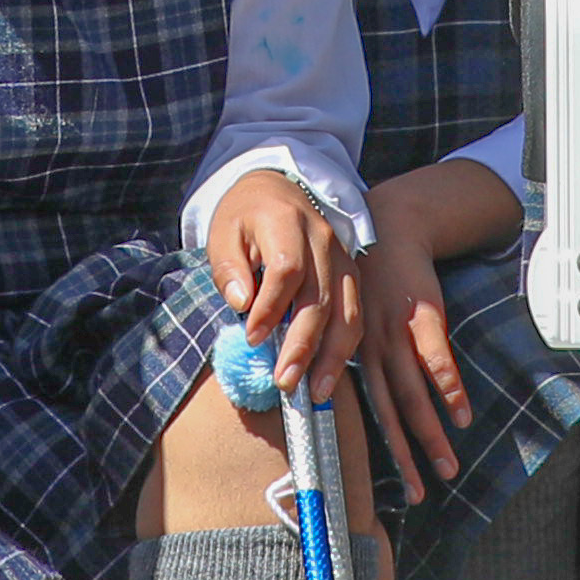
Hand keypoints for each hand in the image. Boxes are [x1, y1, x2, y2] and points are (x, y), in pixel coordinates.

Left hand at [206, 166, 361, 398]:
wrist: (279, 188)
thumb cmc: (245, 216)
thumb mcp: (223, 231)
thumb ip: (228, 266)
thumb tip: (239, 302)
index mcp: (287, 222)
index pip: (286, 269)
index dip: (271, 307)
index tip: (251, 337)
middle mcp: (323, 240)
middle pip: (319, 297)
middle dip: (303, 344)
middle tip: (284, 380)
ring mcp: (342, 258)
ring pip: (346, 311)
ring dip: (332, 355)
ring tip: (314, 391)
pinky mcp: (351, 274)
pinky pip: (356, 315)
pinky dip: (345, 348)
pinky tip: (329, 375)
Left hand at [347, 163, 508, 508]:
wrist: (388, 229)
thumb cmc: (362, 278)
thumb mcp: (340, 315)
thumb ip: (342, 353)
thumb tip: (329, 390)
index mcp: (352, 352)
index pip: (362, 409)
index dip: (373, 445)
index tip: (380, 482)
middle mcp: (372, 350)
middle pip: (390, 412)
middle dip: (405, 455)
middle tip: (418, 493)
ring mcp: (397, 336)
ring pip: (414, 395)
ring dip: (431, 434)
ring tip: (447, 467)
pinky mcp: (423, 318)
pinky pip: (436, 361)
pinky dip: (449, 390)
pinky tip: (461, 416)